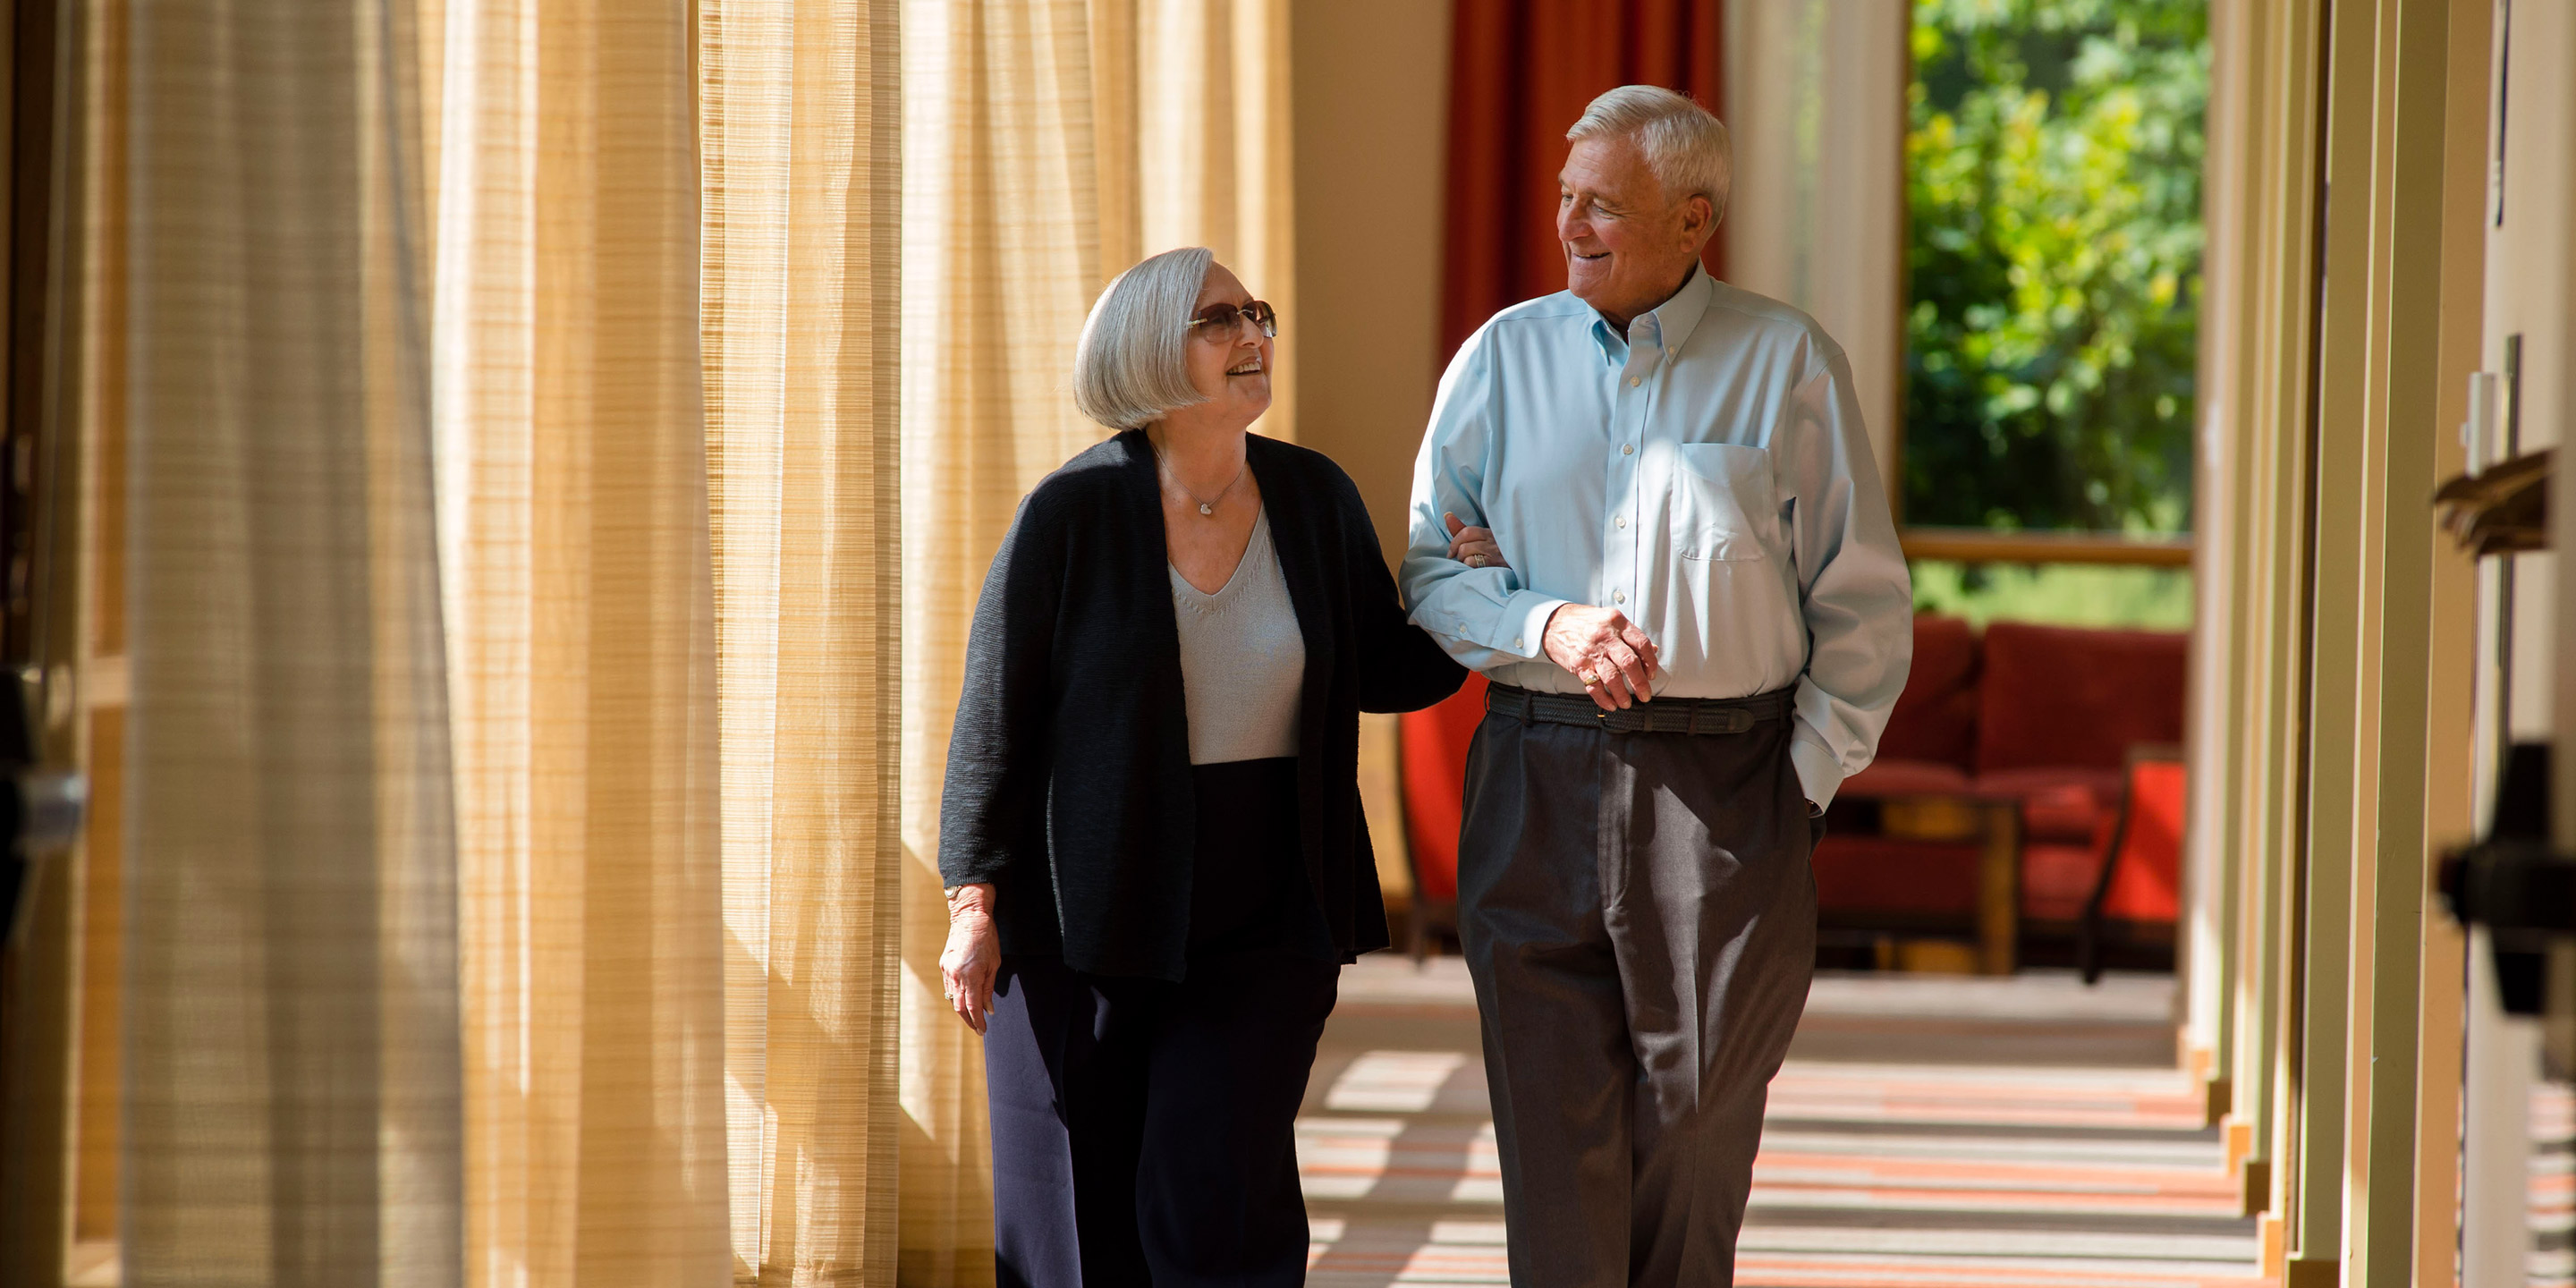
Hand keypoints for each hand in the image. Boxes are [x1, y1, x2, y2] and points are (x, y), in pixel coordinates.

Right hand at [939, 883, 999, 1033]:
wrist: (969, 916)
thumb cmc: (987, 938)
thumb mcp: (994, 964)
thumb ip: (989, 988)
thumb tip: (988, 1009)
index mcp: (970, 976)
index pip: (973, 1007)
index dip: (978, 1022)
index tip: (983, 1030)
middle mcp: (955, 976)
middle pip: (959, 1007)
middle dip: (969, 1020)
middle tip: (978, 1028)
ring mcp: (947, 970)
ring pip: (952, 998)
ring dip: (962, 1009)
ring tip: (973, 1016)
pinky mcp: (943, 965)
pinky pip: (949, 986)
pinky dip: (956, 995)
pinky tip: (965, 998)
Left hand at [1443, 512, 1507, 569]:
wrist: (1522, 568)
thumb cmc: (1499, 555)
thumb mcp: (1484, 540)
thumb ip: (1464, 529)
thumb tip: (1447, 515)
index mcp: (1490, 533)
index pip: (1467, 530)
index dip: (1455, 541)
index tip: (1451, 553)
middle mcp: (1493, 540)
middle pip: (1465, 539)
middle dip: (1457, 550)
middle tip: (1460, 559)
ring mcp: (1495, 552)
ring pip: (1466, 550)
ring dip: (1463, 560)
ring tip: (1469, 565)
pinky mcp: (1497, 564)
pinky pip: (1472, 562)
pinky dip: (1469, 567)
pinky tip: (1476, 571)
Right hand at [1542, 603, 1658, 710]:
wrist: (1553, 623)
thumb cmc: (1584, 622)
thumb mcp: (1610, 620)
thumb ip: (1630, 635)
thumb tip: (1651, 650)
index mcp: (1617, 622)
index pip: (1641, 643)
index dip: (1651, 662)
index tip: (1651, 674)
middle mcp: (1605, 636)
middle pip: (1629, 662)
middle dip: (1641, 683)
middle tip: (1645, 694)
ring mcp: (1591, 651)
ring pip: (1613, 677)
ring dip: (1622, 694)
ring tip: (1627, 702)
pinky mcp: (1579, 664)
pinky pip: (1594, 686)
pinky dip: (1603, 698)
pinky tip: (1610, 704)